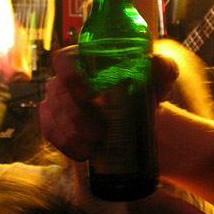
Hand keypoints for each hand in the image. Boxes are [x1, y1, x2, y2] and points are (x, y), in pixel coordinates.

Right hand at [38, 46, 178, 161]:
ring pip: (52, 115)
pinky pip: (50, 132)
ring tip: (93, 148)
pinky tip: (82, 154)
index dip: (69, 75)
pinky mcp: (53, 122)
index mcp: (83, 59)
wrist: (141, 118)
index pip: (63, 60)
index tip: (88, 93)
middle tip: (99, 132)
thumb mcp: (159, 77)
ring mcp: (56, 101)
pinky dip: (64, 144)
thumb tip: (155, 62)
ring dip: (71, 134)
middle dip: (76, 115)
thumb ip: (163, 66)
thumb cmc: (146, 90)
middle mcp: (64, 78)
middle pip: (58, 93)